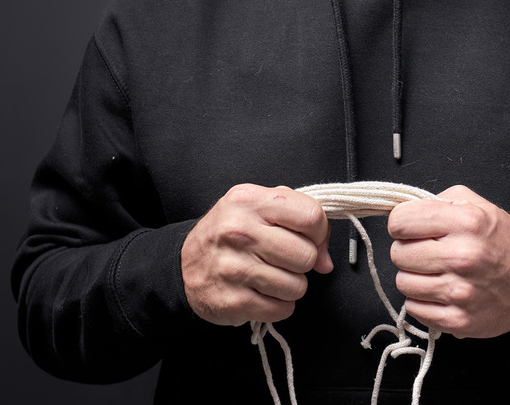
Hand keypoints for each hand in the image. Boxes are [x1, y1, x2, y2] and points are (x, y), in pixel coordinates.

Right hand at [181, 184, 332, 325]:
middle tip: (283, 260)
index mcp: (250, 201)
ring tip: (271, 277)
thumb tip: (325, 261)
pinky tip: (262, 293)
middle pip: (306, 256)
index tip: (309, 240)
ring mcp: (234, 268)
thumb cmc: (231, 234)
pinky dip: (278, 306)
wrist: (183, 266)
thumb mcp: (259, 209)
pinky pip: (282, 309)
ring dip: (291, 286)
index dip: (319, 233)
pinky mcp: (232, 301)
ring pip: (297, 286)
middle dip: (303, 262)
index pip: (311, 217)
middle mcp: (239, 231)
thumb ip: (299, 221)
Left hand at [388, 185, 509, 338]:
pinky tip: (441, 292)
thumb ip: (437, 201)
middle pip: (398, 254)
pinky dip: (422, 301)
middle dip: (409, 250)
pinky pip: (414, 309)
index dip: (403, 224)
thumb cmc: (500, 240)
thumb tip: (401, 213)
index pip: (400, 221)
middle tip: (429, 252)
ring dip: (415, 277)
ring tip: (436, 272)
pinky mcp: (458, 320)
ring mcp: (459, 292)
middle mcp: (462, 256)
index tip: (413, 229)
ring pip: (403, 283)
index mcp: (465, 222)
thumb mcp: (476, 204)